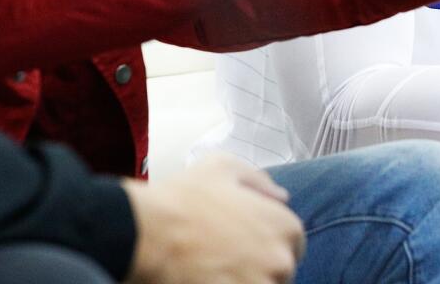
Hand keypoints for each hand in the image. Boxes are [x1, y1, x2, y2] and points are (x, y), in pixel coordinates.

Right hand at [122, 154, 304, 283]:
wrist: (145, 233)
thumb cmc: (183, 198)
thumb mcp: (224, 167)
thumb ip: (260, 181)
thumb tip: (281, 197)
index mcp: (285, 227)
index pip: (294, 247)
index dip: (268, 245)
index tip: (244, 246)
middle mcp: (281, 261)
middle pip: (280, 274)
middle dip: (257, 268)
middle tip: (225, 259)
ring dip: (244, 281)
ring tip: (213, 272)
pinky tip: (204, 280)